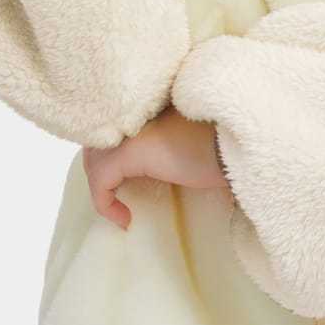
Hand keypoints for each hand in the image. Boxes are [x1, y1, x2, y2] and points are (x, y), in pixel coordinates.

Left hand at [82, 105, 228, 230]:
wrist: (230, 144)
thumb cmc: (220, 143)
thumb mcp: (188, 139)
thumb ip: (165, 139)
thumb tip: (156, 158)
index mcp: (148, 106)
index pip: (115, 122)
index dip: (112, 147)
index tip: (122, 178)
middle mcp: (134, 112)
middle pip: (97, 139)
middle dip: (101, 167)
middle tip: (114, 193)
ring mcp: (129, 130)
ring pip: (94, 159)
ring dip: (101, 185)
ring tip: (118, 205)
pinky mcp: (128, 153)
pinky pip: (100, 182)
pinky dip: (105, 204)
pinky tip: (124, 219)